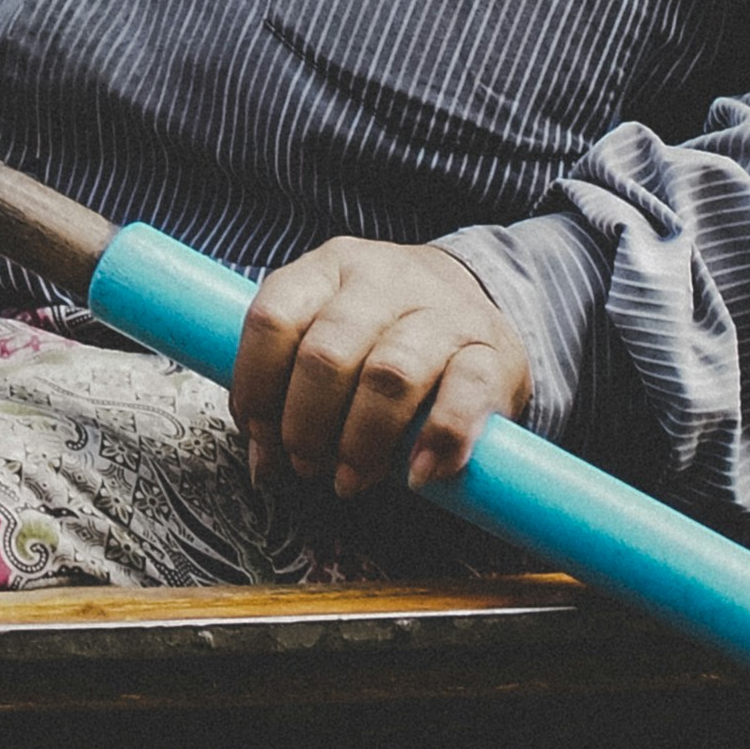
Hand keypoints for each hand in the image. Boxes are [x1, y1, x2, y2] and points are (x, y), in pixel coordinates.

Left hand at [231, 237, 530, 497]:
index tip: (261, 437)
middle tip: (307, 466)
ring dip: (362, 442)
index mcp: (328, 269)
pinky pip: (464, 395)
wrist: (474, 303)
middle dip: (306, 426)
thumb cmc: (381, 331)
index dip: (256, 389)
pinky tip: (419, 473)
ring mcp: (442, 311)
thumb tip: (264, 463)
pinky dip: (438, 441)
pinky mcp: (493, 351)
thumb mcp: (326, 334)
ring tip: (352, 479)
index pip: (272, 321)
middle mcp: (382, 279)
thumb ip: (287, 388)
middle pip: (327, 355)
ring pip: (390, 375)